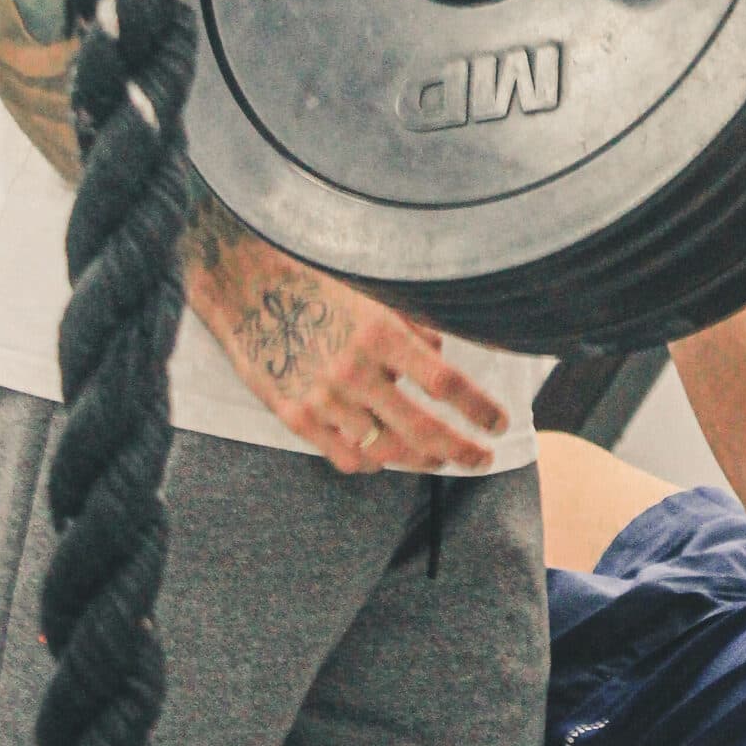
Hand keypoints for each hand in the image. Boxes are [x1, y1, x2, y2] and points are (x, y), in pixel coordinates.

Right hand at [187, 208, 506, 473]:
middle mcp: (354, 370)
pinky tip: (386, 457)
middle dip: (461, 450)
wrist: (246, 286)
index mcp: (380, 333)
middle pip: (423, 429)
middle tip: (484, 458)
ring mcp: (323, 398)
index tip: (499, 423)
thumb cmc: (319, 284)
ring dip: (422, 460)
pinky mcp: (294, 417)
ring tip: (441, 459)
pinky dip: (372, 462)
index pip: (446, 383)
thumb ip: (413, 327)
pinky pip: (346, 457)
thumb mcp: (374, 295)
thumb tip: (446, 356)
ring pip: (387, 451)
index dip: (479, 409)